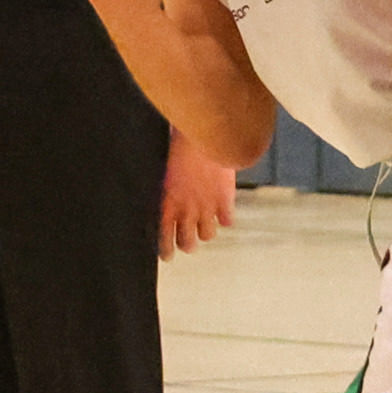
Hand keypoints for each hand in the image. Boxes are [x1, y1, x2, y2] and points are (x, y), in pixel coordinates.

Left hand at [160, 142, 238, 261]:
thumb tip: (167, 192)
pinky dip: (226, 218)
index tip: (167, 256)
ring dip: (207, 231)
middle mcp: (187, 209)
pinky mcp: (225, 201)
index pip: (164, 236)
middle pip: (187, 242)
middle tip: (189, 244)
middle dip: (188, 244)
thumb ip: (168, 186)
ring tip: (207, 226)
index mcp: (168, 201)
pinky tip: (224, 213)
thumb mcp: (167, 167)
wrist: (207, 136)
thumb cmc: (183, 145)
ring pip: (207, 235)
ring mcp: (207, 207)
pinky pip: (227, 221)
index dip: (166, 249)